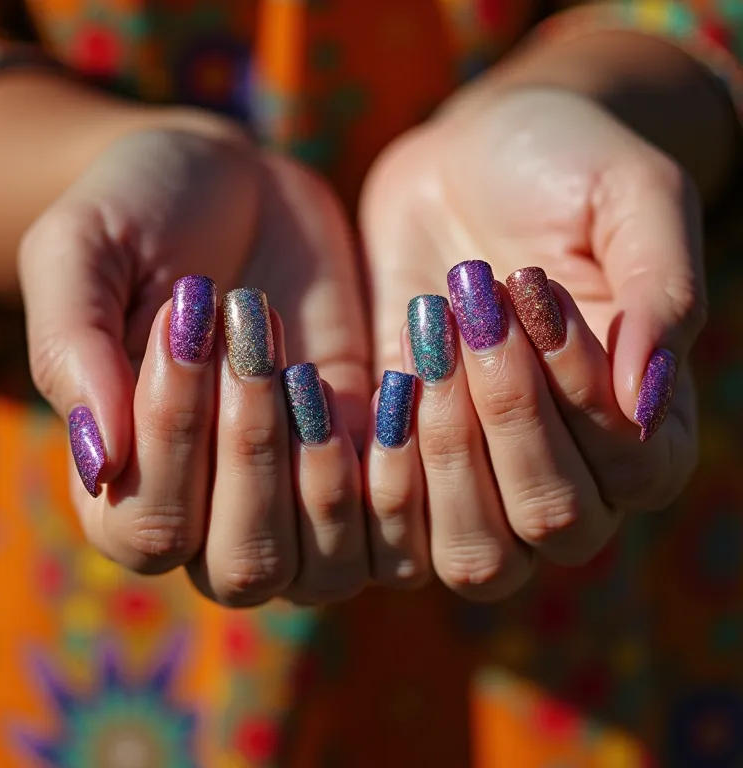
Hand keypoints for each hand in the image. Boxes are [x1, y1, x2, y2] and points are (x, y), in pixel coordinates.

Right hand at [19, 119, 371, 604]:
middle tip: (252, 334)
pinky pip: (395, 534)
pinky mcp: (364, 463)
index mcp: (125, 479)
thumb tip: (99, 461)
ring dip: (323, 477)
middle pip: (243, 567)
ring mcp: (296, 495)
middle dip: (253, 454)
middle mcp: (211, 509)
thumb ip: (72, 352)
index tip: (184, 319)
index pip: (147, 530)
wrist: (238, 185)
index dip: (173, 440)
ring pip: (323, 571)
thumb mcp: (83, 250)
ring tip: (306, 369)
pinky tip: (392, 387)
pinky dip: (399, 481)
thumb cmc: (143, 211)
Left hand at [360, 88, 704, 598]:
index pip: (632, 465)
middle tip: (468, 312)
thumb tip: (649, 396)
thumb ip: (662, 291)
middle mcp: (572, 469)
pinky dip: (384, 479)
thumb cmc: (558, 169)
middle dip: (506, 415)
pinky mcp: (412, 471)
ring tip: (426, 340)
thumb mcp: (629, 195)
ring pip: (480, 556)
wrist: (463, 165)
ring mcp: (484, 480)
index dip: (578, 391)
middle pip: (556, 522)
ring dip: (446, 452)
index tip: (531, 285)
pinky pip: (400, 538)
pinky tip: (380, 383)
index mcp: (643, 418)